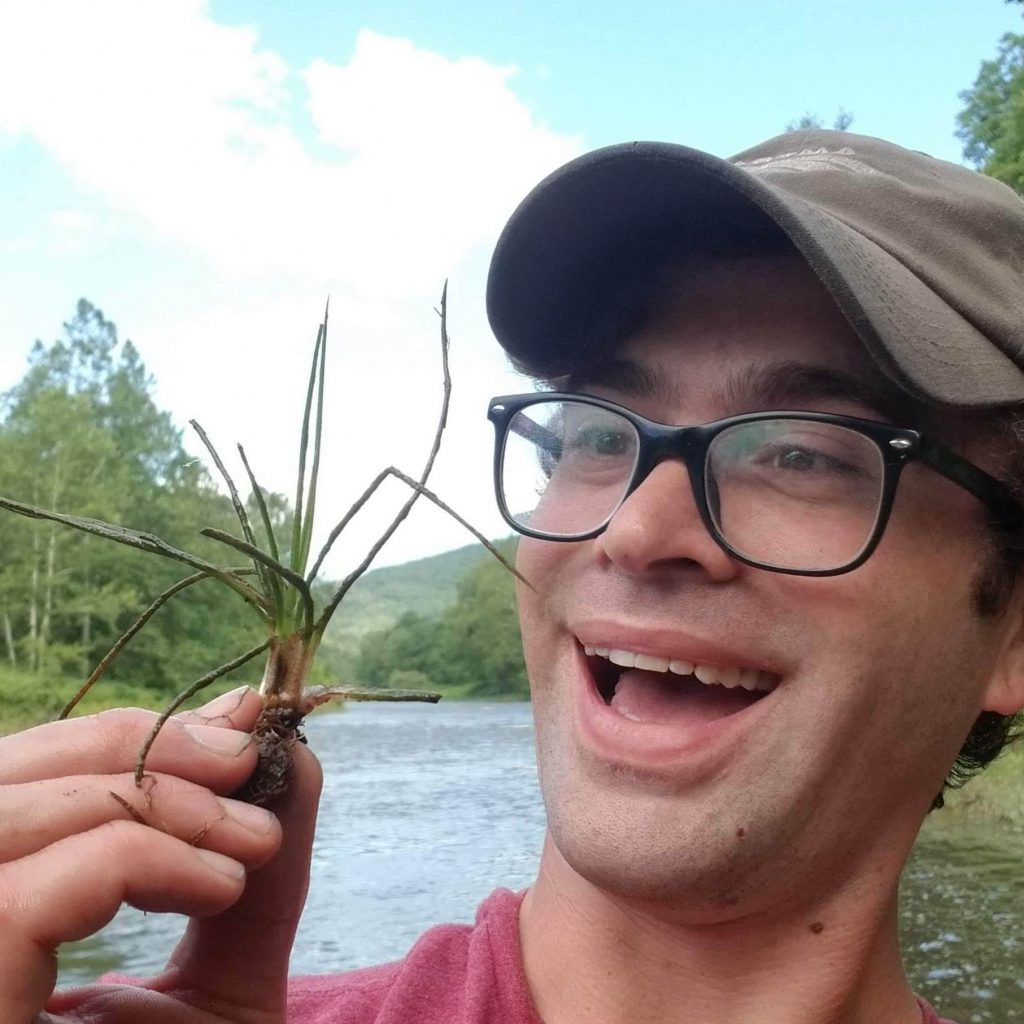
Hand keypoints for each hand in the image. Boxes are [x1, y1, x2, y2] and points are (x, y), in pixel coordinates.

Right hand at [0, 687, 322, 1023]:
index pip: (23, 788)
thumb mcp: (234, 964)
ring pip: (3, 819)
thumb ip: (259, 869)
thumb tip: (291, 751)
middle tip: (247, 757)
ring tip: (252, 837)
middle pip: (2, 786)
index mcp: (4, 918)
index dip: (120, 738)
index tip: (238, 729)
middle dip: (138, 750)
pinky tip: (221, 885)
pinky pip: (16, 898)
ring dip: (150, 796)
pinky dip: (133, 858)